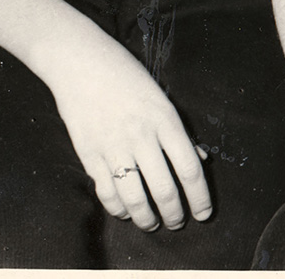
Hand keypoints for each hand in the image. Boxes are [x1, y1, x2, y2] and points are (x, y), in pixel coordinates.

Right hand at [47, 22, 210, 232]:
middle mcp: (141, 135)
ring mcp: (113, 146)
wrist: (80, 60)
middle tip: (177, 222)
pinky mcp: (89, 154)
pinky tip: (125, 211)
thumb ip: (179, 130)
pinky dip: (118, 209)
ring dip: (147, 220)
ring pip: (135, 199)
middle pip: (165, 190)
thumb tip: (200, 159)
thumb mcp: (159, 96)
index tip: (204, 213)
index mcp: (164, 118)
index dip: (200, 198)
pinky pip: (107, 193)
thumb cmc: (125, 74)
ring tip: (152, 223)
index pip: (190, 169)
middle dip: (175, 215)